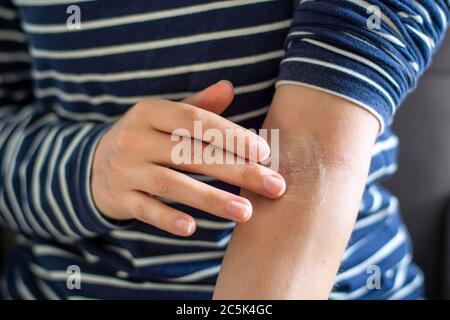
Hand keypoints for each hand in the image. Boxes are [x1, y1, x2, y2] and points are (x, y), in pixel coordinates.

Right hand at [91, 81, 285, 235]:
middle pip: (191, 154)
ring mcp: (125, 170)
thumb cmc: (144, 138)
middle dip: (236, 170)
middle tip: (274, 187)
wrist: (93, 165)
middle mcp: (135, 138)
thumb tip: (230, 87)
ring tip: (246, 212)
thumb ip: (197, 106)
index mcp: (149, 112)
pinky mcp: (119, 198)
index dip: (230, 135)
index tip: (263, 153)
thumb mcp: (163, 118)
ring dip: (211, 199)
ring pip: (172, 184)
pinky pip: (145, 210)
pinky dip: (168, 219)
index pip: (195, 121)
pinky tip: (193, 229)